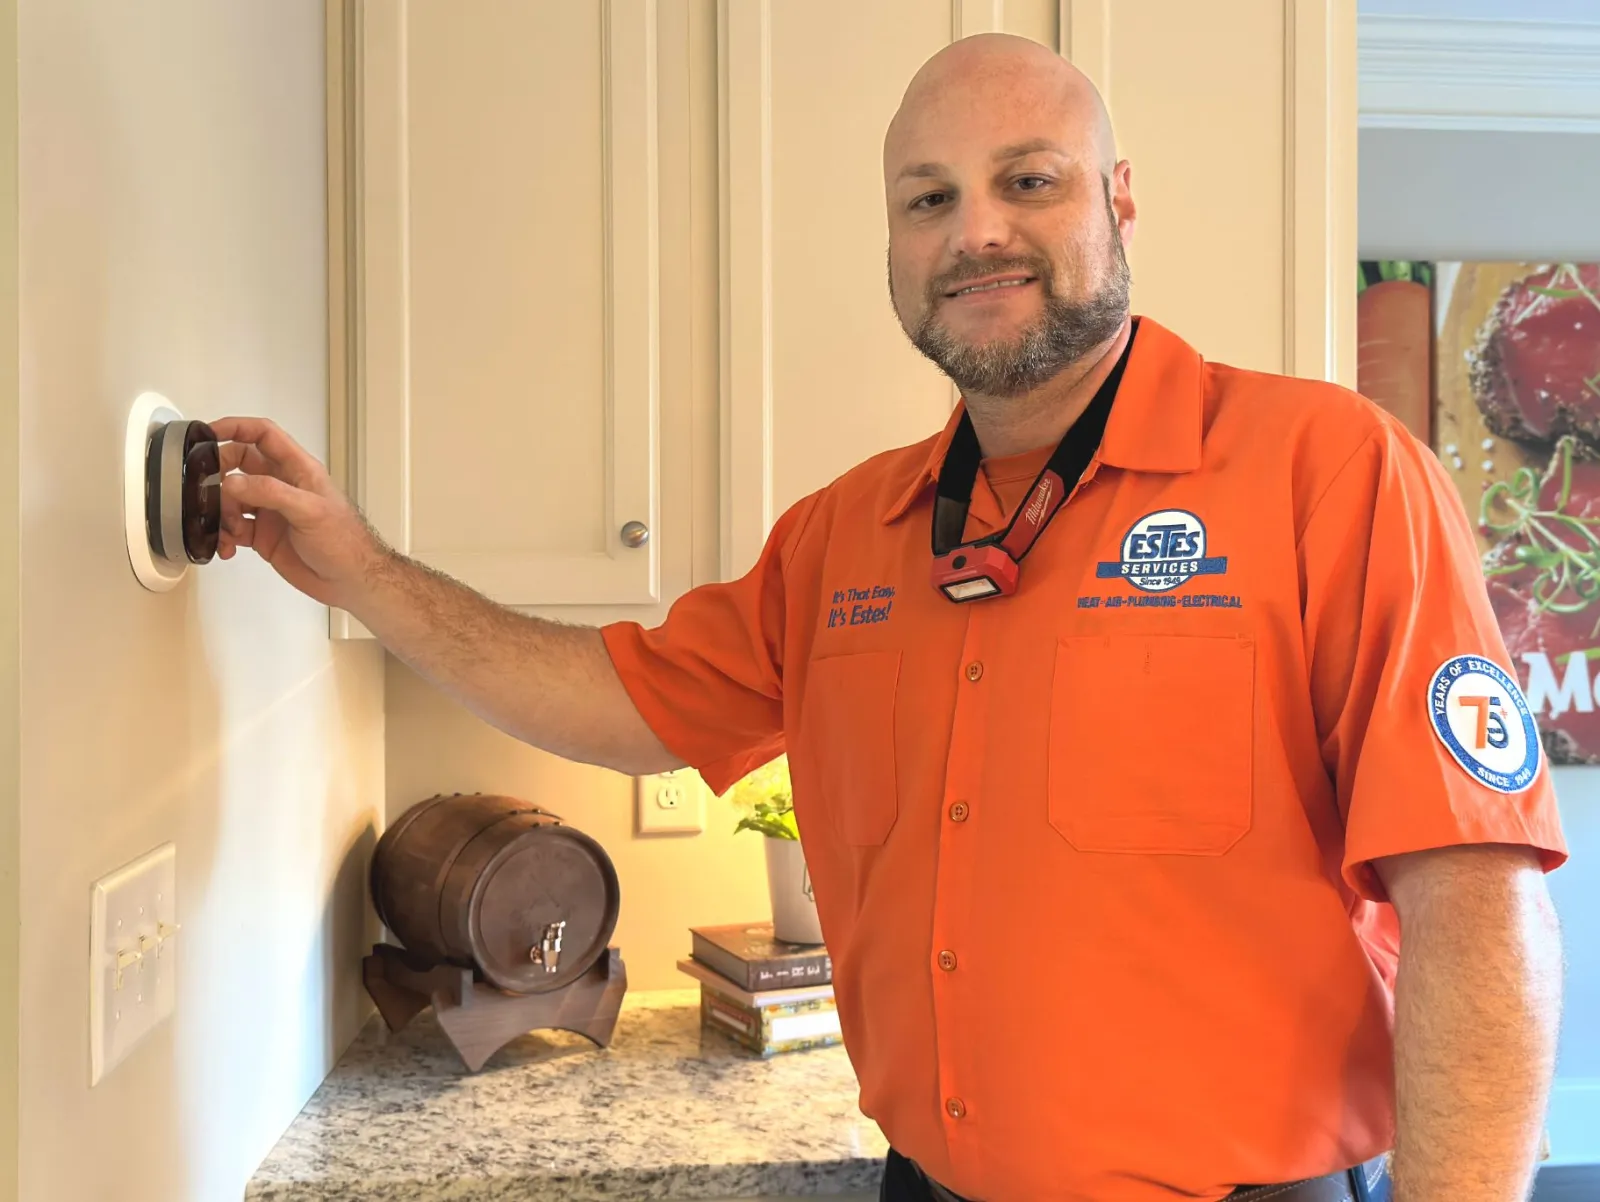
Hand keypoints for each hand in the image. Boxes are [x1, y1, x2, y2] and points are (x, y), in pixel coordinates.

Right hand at [210, 416, 388, 608]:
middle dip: (220, 474)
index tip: (208, 432)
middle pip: (239, 465)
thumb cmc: (345, 541)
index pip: (263, 435)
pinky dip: (224, 536)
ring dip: (221, 512)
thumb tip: (232, 482)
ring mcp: (270, 510)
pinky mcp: (262, 535)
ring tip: (231, 530)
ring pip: (231, 499)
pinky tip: (227, 547)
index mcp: (297, 469)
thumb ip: (270, 492)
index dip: (236, 427)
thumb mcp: (310, 510)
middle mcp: (281, 485)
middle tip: (209, 489)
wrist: (350, 580)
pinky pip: (232, 528)